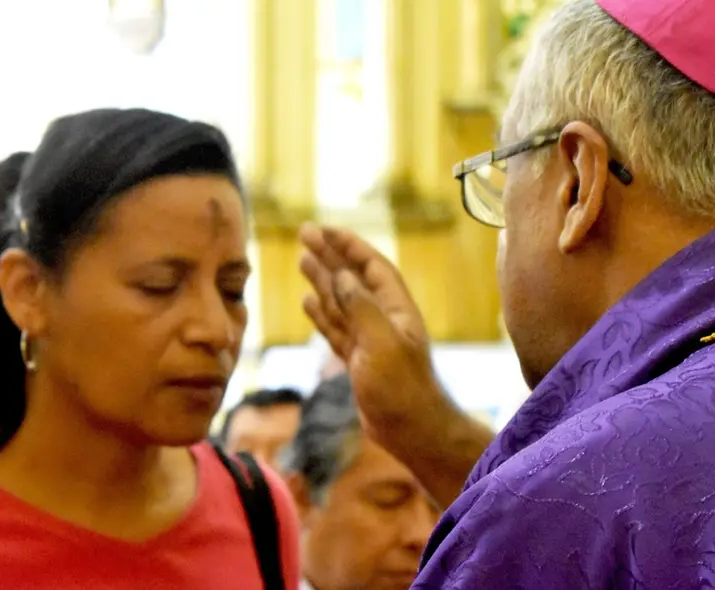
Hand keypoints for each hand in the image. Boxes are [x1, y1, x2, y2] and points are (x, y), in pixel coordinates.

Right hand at [297, 223, 441, 447]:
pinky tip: (308, 300)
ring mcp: (370, 340)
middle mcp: (384, 319)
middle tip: (305, 233)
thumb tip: (341, 275)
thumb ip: (361, 307)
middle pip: (354, 279)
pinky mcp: (358, 360)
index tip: (326, 229)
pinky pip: (336, 328)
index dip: (349, 245)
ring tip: (303, 259)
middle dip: (331, 255)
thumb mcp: (381, 343)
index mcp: (396, 309)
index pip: (372, 266)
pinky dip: (322, 313)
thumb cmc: (401, 389)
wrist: (411, 431)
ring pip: (342, 302)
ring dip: (323, 280)